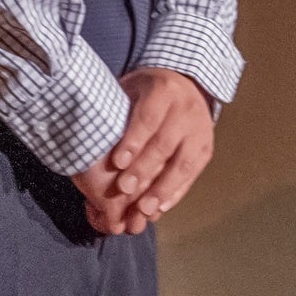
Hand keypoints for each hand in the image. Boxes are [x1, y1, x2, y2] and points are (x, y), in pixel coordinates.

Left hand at [72, 67, 215, 236]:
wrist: (185, 86)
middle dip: (144, 169)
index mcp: (163, 91)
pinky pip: (192, 174)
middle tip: (125, 190)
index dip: (133, 142)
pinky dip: (176, 193)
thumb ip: (115, 114)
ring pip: (184, 163)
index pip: (148, 118)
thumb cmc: (145, 94)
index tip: (117, 164)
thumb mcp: (128, 91)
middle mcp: (186, 110)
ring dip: (163, 188)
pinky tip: (160, 208)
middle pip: (165, 144)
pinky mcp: (206, 149)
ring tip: (143, 209)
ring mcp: (200, 131)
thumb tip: (88, 139)